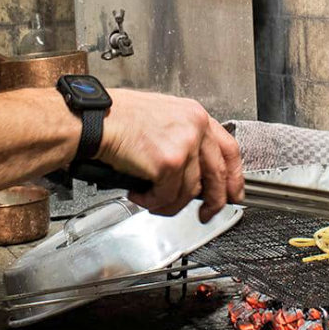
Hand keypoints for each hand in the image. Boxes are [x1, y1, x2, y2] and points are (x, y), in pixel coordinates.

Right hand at [97, 89, 243, 220]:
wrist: (94, 119)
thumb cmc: (117, 116)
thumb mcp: (162, 116)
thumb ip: (183, 137)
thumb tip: (194, 168)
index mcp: (195, 115)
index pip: (229, 149)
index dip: (234, 176)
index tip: (234, 193)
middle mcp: (195, 128)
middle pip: (217, 176)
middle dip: (213, 202)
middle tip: (206, 214)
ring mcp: (184, 146)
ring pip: (189, 192)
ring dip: (168, 202)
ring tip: (149, 197)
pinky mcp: (168, 164)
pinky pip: (167, 197)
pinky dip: (151, 201)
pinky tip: (138, 192)